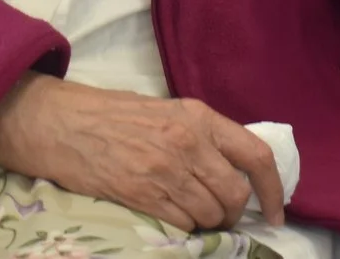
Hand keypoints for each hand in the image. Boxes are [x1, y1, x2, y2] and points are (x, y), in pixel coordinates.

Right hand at [0, 75, 285, 232]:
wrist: (64, 124)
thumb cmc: (114, 115)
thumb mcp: (168, 111)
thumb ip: (203, 136)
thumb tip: (234, 169)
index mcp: (199, 117)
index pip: (256, 155)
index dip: (273, 189)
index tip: (276, 212)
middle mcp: (188, 142)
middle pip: (236, 194)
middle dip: (234, 213)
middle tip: (221, 216)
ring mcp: (165, 170)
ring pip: (211, 214)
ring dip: (208, 223)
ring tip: (192, 214)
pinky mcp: (143, 195)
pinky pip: (182, 224)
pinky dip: (184, 228)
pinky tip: (172, 217)